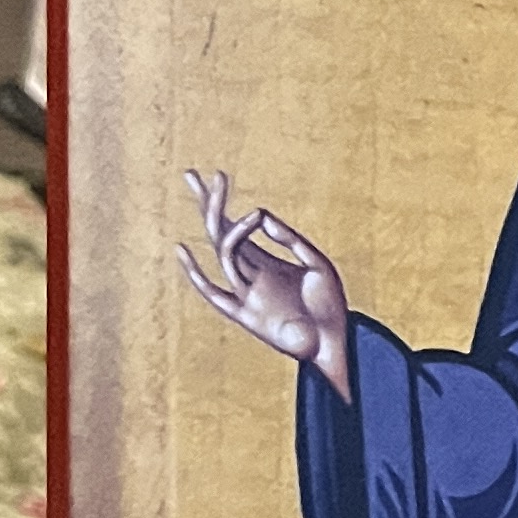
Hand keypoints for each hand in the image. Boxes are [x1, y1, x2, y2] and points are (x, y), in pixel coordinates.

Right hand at [177, 168, 353, 402]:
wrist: (335, 343)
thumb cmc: (330, 306)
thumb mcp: (316, 264)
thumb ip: (290, 240)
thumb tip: (259, 213)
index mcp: (266, 260)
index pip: (238, 227)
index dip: (223, 204)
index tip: (218, 176)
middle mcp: (251, 272)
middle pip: (221, 232)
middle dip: (208, 204)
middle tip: (193, 174)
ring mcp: (246, 291)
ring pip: (223, 251)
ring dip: (218, 221)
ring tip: (215, 193)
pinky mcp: (244, 313)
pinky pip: (214, 292)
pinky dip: (197, 273)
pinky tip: (182, 249)